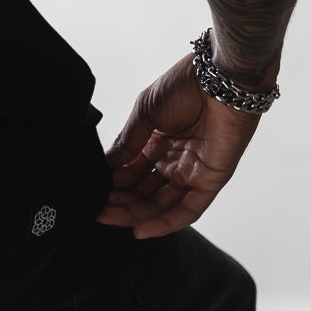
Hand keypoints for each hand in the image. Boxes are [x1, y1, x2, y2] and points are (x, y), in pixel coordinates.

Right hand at [96, 54, 261, 240]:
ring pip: (161, 204)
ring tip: (108, 218)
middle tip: (96, 210)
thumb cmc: (183, 86)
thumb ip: (127, 143)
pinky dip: (165, 223)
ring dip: (136, 214)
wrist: (219, 80)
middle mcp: (172, 160)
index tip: (91, 192)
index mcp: (156, 142)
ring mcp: (191, 172)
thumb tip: (104, 167)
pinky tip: (141, 230)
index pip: (130, 172)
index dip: (112, 183)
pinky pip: (188, 210)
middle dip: (120, 202)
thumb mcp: (145, 113)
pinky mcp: (210, 181)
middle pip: (143, 191)